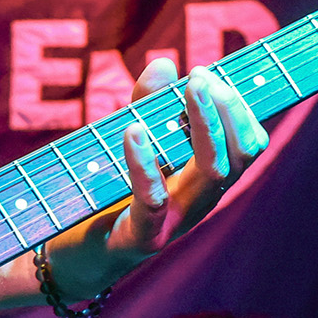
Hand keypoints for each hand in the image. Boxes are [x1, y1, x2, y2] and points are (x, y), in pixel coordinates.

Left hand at [47, 59, 268, 297]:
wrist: (72, 255)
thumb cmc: (107, 193)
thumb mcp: (128, 141)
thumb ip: (146, 104)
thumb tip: (163, 62)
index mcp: (203, 181)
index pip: (246, 146)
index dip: (239, 110)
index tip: (214, 73)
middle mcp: (199, 203)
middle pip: (237, 157)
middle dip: (228, 110)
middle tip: (205, 76)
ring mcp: (175, 223)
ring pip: (211, 175)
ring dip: (204, 125)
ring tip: (191, 87)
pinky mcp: (140, 238)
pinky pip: (153, 200)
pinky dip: (145, 162)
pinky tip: (133, 130)